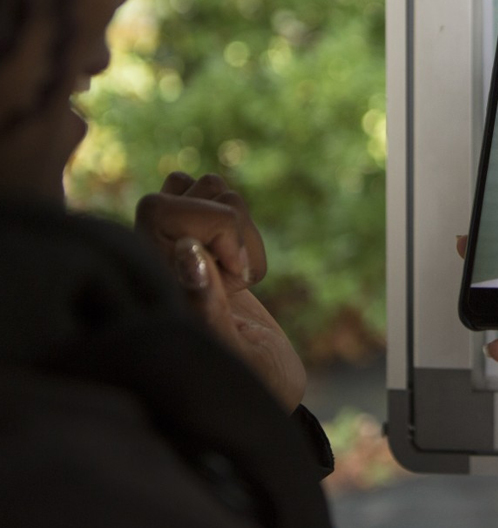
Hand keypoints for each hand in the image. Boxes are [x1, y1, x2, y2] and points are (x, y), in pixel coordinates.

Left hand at [136, 173, 305, 411]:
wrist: (270, 386)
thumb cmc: (257, 386)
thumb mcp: (240, 359)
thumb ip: (207, 308)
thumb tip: (187, 250)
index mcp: (151, 288)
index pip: (157, 209)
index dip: (206, 227)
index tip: (237, 278)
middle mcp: (156, 263)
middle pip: (178, 188)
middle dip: (225, 219)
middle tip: (240, 273)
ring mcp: (182, 250)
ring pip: (204, 186)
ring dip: (237, 221)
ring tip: (243, 274)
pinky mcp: (208, 246)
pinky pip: (220, 198)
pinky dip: (243, 221)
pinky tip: (244, 264)